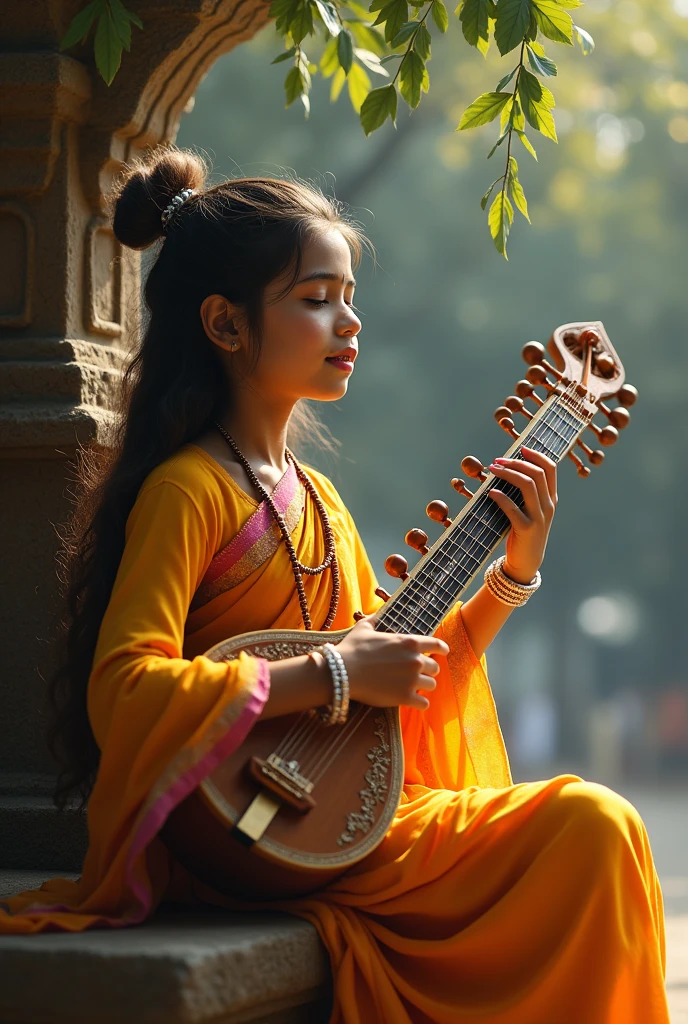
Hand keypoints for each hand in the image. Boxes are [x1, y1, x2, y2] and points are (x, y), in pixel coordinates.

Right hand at [336, 617, 448, 710]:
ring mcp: (412, 680)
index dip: (441, 649)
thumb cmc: (352, 648)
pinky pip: (424, 703)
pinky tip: (413, 702)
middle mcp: (416, 660)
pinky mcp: (405, 697)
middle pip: (435, 668)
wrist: (342, 671)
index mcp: (410, 642)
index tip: (442, 653)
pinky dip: (420, 703)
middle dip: (428, 670)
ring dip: (423, 686)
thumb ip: (375, 620)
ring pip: (431, 685)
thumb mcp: (364, 628)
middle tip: (417, 673)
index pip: (437, 645)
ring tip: (413, 688)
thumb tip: (376, 614)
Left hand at [487, 446, 556, 584]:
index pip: (551, 468)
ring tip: (492, 470)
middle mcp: (548, 506)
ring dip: (508, 474)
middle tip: (497, 461)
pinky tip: (490, 492)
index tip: (520, 449)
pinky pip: (513, 508)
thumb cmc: (523, 532)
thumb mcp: (531, 510)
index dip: (536, 455)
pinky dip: (501, 497)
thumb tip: (508, 469)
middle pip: (537, 473)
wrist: (526, 562)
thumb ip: (526, 493)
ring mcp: (539, 518)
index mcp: (551, 499)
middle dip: (516, 463)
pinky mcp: (526, 529)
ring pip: (527, 486)